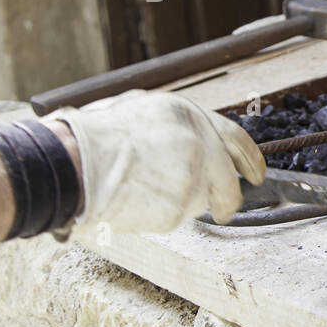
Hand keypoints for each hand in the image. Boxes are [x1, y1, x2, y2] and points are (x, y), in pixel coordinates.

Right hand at [48, 90, 265, 235]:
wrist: (69, 164)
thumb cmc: (91, 138)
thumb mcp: (136, 109)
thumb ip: (172, 126)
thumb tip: (194, 142)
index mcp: (185, 114)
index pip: (235, 138)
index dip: (250, 158)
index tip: (257, 174)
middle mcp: (197, 142)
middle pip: (228, 180)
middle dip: (228, 198)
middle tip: (224, 210)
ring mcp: (191, 175)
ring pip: (200, 200)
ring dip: (180, 202)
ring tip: (143, 190)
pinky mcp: (179, 205)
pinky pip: (176, 217)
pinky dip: (159, 215)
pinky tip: (134, 202)